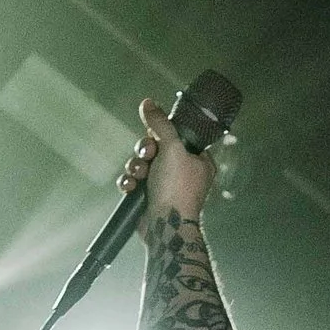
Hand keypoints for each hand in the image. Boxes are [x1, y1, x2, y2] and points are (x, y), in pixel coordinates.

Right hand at [120, 94, 217, 224]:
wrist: (165, 226)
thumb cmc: (177, 188)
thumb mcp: (172, 147)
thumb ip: (161, 123)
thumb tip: (148, 102)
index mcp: (198, 160)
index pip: (177, 135)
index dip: (162, 133)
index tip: (155, 134)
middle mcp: (184, 172)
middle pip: (156, 147)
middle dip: (145, 151)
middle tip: (148, 156)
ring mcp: (166, 186)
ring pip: (142, 163)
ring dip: (136, 167)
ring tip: (139, 176)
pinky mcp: (149, 197)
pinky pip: (134, 181)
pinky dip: (130, 182)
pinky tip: (131, 188)